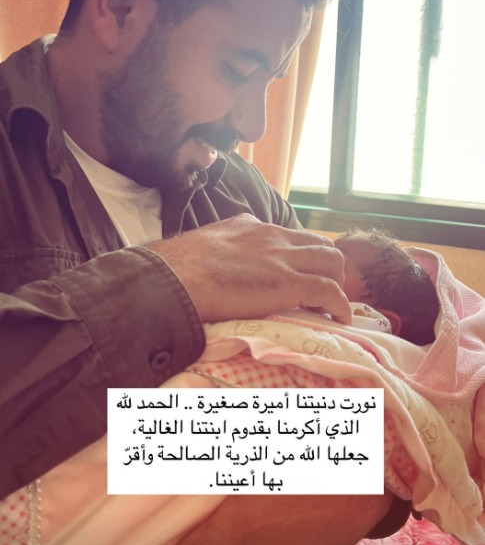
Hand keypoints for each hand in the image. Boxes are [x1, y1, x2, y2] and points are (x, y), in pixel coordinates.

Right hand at [145, 214, 349, 323]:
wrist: (174, 278)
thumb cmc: (175, 269)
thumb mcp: (201, 247)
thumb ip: (217, 252)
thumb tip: (210, 267)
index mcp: (249, 226)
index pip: (287, 235)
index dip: (297, 256)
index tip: (294, 274)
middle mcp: (272, 236)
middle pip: (317, 244)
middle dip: (325, 266)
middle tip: (319, 290)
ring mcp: (283, 258)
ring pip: (332, 261)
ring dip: (336, 282)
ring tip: (330, 304)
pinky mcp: (289, 283)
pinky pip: (330, 291)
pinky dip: (340, 305)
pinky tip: (340, 318)